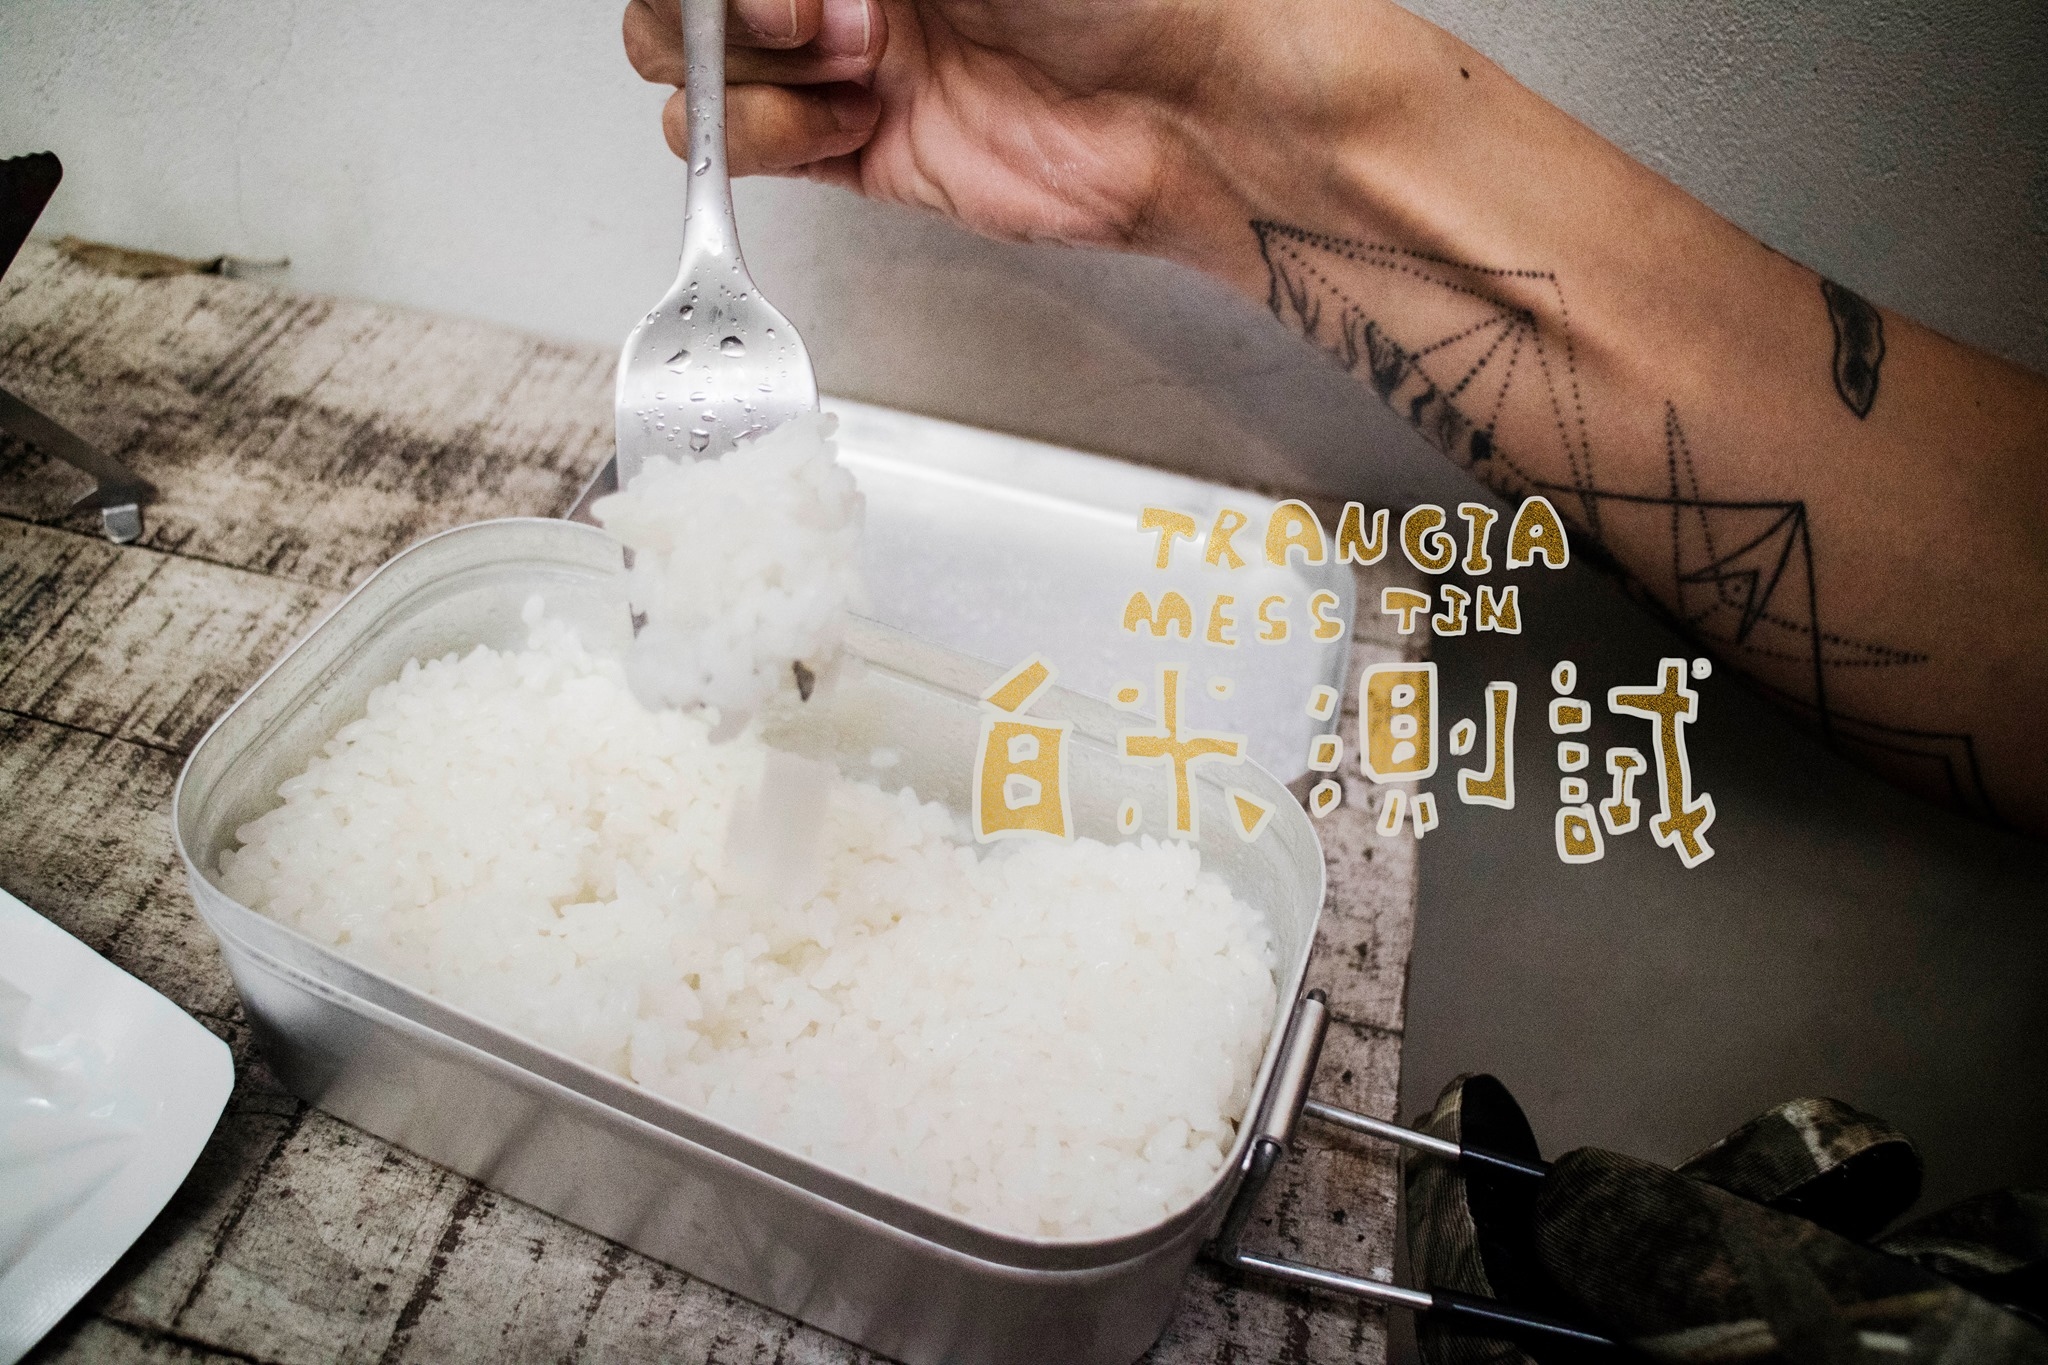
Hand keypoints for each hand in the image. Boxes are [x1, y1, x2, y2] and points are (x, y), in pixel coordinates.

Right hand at [621, 0, 1282, 252]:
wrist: (1186, 112)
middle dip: (725, 7)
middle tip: (815, 15)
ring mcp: (837, 57)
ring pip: (688, 64)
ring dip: (752, 69)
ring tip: (857, 66)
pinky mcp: (849, 149)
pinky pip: (741, 144)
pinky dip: (771, 134)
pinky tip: (855, 119)